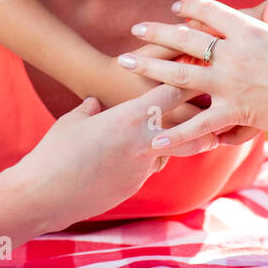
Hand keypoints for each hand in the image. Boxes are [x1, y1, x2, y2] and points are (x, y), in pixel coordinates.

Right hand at [19, 83, 222, 231]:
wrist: (45, 194)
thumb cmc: (56, 151)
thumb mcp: (74, 120)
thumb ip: (92, 109)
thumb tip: (96, 104)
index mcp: (130, 117)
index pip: (171, 94)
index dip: (188, 82)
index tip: (203, 73)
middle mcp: (143, 142)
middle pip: (190, 130)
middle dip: (207, 124)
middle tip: (221, 118)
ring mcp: (141, 168)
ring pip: (169, 152)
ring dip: (174, 146)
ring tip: (186, 140)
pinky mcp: (133, 187)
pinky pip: (147, 169)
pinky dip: (145, 162)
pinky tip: (131, 160)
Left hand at [124, 0, 267, 149]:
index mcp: (250, 29)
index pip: (211, 11)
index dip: (190, 8)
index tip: (174, 8)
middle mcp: (236, 51)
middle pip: (187, 38)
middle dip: (157, 33)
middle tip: (134, 30)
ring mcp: (233, 81)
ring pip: (182, 74)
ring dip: (150, 68)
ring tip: (125, 63)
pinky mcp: (236, 109)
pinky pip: (199, 122)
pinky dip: (175, 133)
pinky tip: (154, 138)